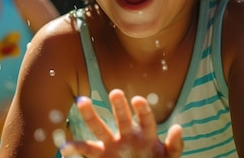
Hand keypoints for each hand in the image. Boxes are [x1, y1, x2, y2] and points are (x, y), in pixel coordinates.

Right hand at [59, 89, 183, 157]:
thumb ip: (175, 145)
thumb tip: (178, 127)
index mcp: (146, 135)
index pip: (146, 120)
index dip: (143, 110)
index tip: (137, 100)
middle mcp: (128, 136)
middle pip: (122, 118)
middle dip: (119, 106)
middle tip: (116, 92)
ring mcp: (113, 146)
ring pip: (99, 128)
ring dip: (90, 114)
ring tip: (82, 100)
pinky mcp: (102, 157)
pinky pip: (86, 151)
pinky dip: (75, 149)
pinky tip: (65, 147)